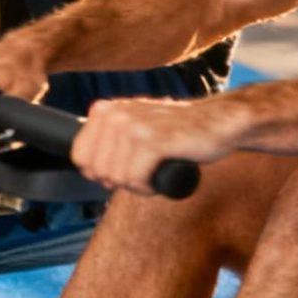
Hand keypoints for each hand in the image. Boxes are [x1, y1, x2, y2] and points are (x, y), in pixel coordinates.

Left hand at [70, 97, 237, 196]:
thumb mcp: (133, 128)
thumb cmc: (176, 131)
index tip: (124, 168)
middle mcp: (115, 115)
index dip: (101, 172)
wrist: (218, 123)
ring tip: (155, 171)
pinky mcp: (153, 141)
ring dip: (137, 184)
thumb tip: (86, 171)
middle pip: (97, 171)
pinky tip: (161, 175)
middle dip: (120, 180)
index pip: (80, 157)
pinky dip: (148, 187)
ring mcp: (133, 126)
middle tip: (144, 171)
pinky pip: (135, 180)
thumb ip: (108, 142)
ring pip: (116, 177)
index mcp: (104, 110)